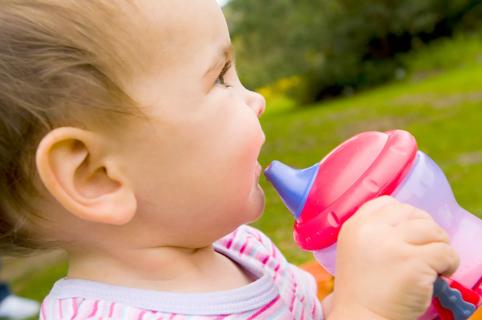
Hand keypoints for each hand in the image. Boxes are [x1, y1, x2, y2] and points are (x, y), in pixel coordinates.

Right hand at [329, 196, 458, 319]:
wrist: (360, 319)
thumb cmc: (361, 290)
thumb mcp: (355, 250)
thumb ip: (373, 232)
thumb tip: (412, 222)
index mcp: (355, 225)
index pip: (388, 203)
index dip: (406, 216)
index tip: (410, 235)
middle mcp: (371, 230)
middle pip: (413, 214)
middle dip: (426, 231)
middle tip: (427, 250)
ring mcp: (392, 244)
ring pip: (433, 230)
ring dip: (440, 247)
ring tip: (435, 264)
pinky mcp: (413, 261)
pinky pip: (446, 252)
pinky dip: (450, 264)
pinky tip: (440, 275)